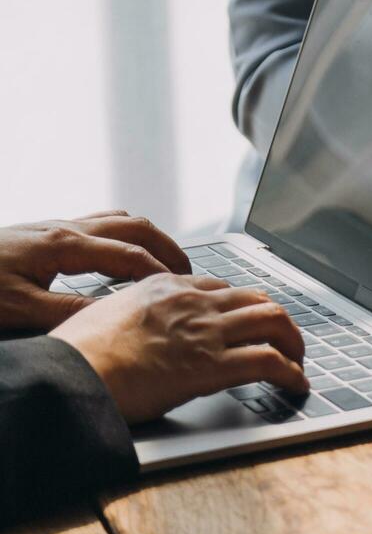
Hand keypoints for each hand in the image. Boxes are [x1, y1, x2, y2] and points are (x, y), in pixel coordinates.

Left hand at [0, 212, 190, 330]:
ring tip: (164, 262)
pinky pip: (99, 222)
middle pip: (136, 227)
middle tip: (189, 274)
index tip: (185, 294)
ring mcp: (54, 226)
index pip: (131, 257)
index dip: (162, 275)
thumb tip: (120, 314)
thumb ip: (74, 311)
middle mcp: (64, 228)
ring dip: (149, 237)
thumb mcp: (21, 310)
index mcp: (64, 246)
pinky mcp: (44, 232)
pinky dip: (124, 235)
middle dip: (168, 248)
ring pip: (119, 219)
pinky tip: (120, 254)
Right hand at [51, 274, 307, 422]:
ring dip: (294, 341)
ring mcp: (206, 331)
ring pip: (273, 321)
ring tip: (298, 359)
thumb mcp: (107, 315)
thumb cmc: (77, 354)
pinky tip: (296, 383)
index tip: (250, 319)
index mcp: (165, 286)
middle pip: (256, 299)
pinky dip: (291, 372)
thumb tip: (141, 330)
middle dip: (278, 318)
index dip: (243, 306)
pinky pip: (269, 361)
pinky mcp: (214, 365)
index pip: (221, 287)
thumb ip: (137, 315)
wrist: (70, 374)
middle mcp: (192, 302)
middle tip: (286, 337)